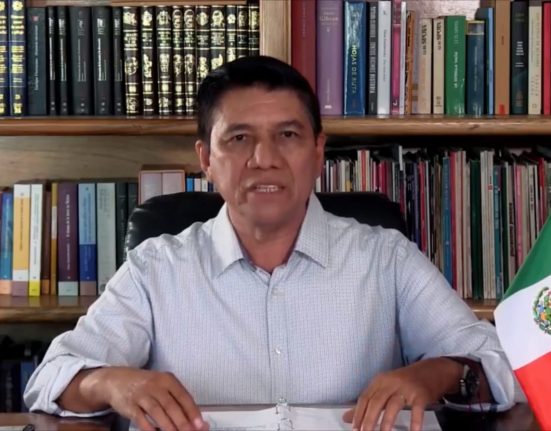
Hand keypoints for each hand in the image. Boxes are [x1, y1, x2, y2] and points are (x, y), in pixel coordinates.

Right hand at [90, 367, 208, 430]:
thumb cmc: (146, 385)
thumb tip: (193, 418)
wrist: (117, 380)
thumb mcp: (162, 385)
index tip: (200, 424)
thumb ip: (177, 398)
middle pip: (171, 405)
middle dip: (182, 422)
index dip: (192, 411)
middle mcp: (155, 385)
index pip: (183, 396)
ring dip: (168, 426)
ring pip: (157, 412)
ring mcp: (142, 394)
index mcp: (167, 379)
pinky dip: (149, 427)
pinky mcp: (130, 405)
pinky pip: (141, 418)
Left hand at [342, 358, 462, 430]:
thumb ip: (367, 403)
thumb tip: (347, 418)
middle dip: (369, 419)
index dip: (358, 413)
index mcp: (380, 381)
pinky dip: (415, 421)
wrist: (431, 371)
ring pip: (393, 404)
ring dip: (387, 421)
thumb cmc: (404, 382)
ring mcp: (406, 388)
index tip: (355, 428)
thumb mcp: (384, 388)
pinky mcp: (421, 394)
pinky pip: (417, 409)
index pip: (365, 397)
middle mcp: (391, 382)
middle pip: (376, 401)